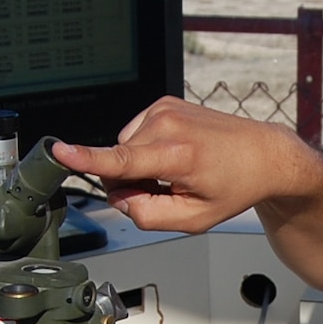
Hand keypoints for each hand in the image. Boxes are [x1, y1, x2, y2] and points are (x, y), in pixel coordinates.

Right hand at [51, 98, 322, 234]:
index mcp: (178, 155)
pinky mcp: (164, 103)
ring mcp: (165, 109)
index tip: (59, 150)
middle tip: (170, 189)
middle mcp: (168, 125)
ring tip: (178, 171)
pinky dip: (148, 150)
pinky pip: (135, 135)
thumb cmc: (235, 186)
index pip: (122, 160)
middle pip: (118, 163)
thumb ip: (150, 216)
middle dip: (133, 183)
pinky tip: (176, 156)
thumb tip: (121, 200)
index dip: (86, 158)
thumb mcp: (195, 219)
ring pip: (125, 149)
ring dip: (141, 166)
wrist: (263, 154)